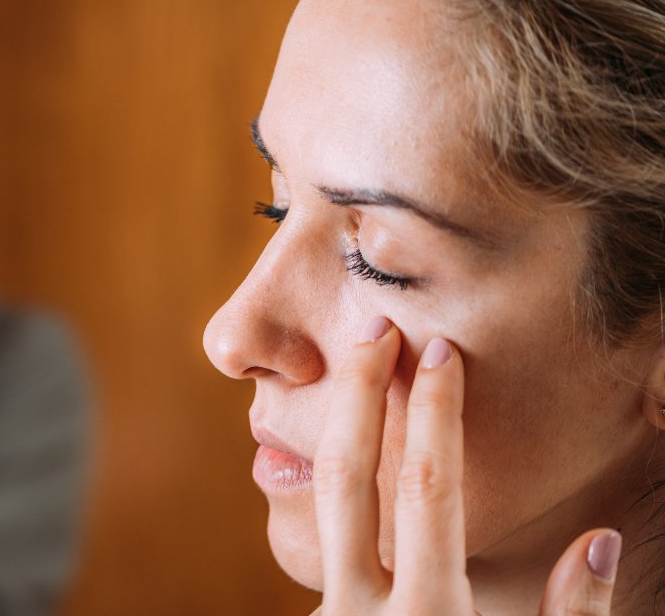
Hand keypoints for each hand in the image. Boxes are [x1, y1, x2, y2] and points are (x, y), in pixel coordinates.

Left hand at [310, 316, 621, 615]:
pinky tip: (355, 437)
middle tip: (375, 329)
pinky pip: (323, 533)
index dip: (437, 414)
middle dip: (359, 392)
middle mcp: (361, 610)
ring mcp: (327, 614)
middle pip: (345, 476)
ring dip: (338, 425)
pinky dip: (338, 479)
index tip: (443, 351)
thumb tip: (599, 540)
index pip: (428, 489)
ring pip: (319, 498)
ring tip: (359, 367)